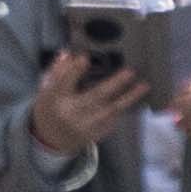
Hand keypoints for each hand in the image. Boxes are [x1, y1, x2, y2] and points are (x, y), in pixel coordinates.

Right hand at [25, 44, 147, 158]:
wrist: (52, 138)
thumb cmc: (51, 107)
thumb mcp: (46, 88)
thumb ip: (57, 70)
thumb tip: (67, 53)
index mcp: (54, 99)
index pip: (63, 82)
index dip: (73, 70)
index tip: (85, 57)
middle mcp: (71, 113)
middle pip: (95, 96)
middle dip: (115, 84)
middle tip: (130, 72)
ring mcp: (86, 125)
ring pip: (112, 109)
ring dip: (130, 97)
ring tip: (144, 86)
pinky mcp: (97, 133)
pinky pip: (114, 118)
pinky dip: (125, 106)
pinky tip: (136, 96)